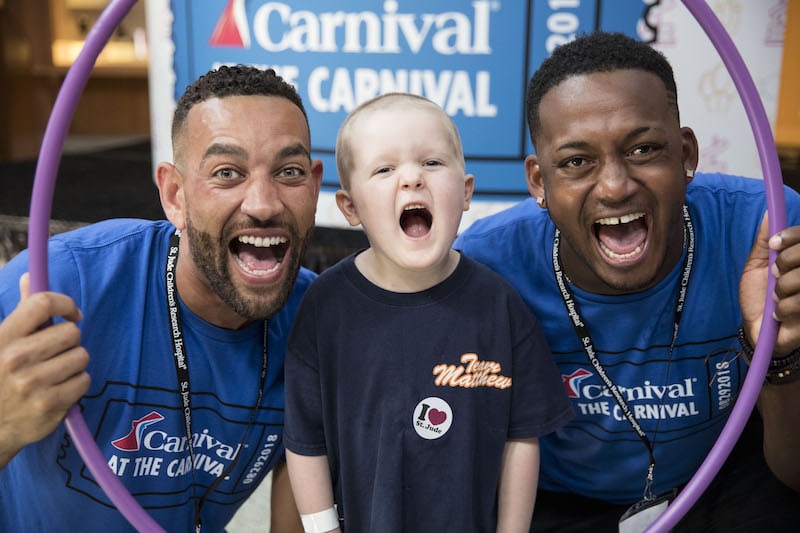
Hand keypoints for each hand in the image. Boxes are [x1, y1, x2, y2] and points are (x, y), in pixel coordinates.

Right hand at [0, 274, 89, 468]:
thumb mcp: (3, 341)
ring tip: (55, 373)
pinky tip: (59, 389)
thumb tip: (30, 277)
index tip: (71, 315)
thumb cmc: (2, 376)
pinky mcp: (50, 404)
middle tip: (56, 353)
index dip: (66, 305)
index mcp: (4, 336)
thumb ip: (23, 312)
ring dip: (74, 364)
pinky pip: (84, 380)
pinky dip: (76, 384)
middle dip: (70, 341)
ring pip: (81, 356)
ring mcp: (33, 382)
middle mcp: (16, 358)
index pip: (43, 303)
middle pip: (71, 332)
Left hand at [740, 214, 799, 355]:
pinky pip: (799, 303)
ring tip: (777, 299)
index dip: (792, 236)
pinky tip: (781, 314)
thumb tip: (769, 213)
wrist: (758, 329)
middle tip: (774, 276)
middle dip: (784, 264)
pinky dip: (784, 309)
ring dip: (781, 290)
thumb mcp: (757, 266)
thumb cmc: (760, 297)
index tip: (775, 245)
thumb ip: (766, 241)